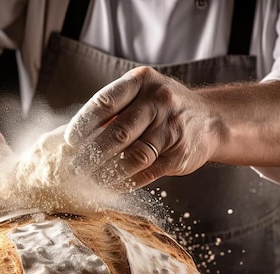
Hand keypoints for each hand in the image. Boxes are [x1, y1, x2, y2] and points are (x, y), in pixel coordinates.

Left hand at [64, 66, 222, 190]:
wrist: (211, 119)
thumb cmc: (162, 108)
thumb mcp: (141, 95)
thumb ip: (112, 110)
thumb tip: (73, 139)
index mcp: (141, 81)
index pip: (104, 103)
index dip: (82, 125)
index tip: (68, 142)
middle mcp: (158, 101)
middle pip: (117, 133)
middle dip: (90, 154)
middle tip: (72, 168)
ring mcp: (171, 128)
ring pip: (132, 156)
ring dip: (106, 172)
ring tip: (88, 181)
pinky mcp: (179, 155)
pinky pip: (146, 172)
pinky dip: (125, 182)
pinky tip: (110, 187)